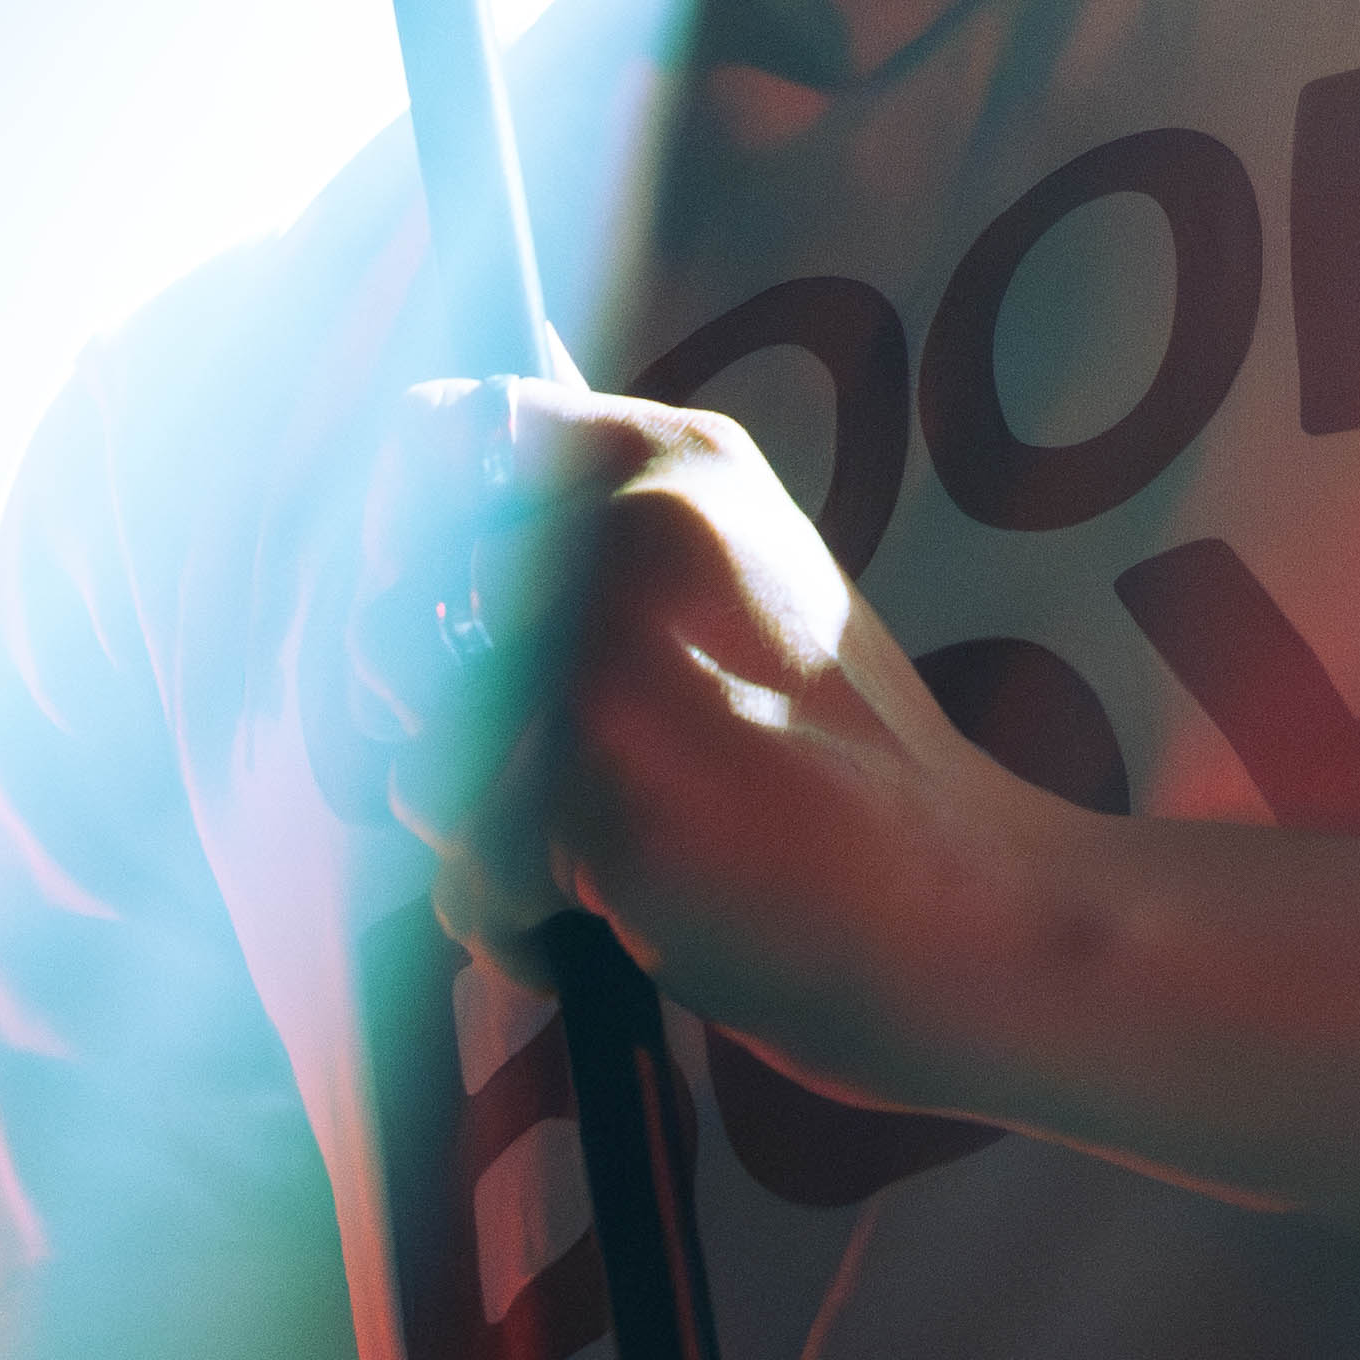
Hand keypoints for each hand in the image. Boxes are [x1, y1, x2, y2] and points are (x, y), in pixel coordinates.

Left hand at [352, 376, 1057, 1112]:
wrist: (976, 911)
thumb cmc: (848, 787)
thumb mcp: (737, 599)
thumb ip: (591, 563)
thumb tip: (383, 596)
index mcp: (680, 462)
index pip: (448, 431)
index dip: (400, 529)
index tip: (428, 614)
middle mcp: (632, 523)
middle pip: (386, 626)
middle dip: (433, 737)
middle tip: (557, 788)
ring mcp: (608, 645)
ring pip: (414, 765)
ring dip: (491, 843)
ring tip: (627, 855)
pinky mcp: (590, 776)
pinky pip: (464, 876)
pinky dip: (525, 928)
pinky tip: (642, 915)